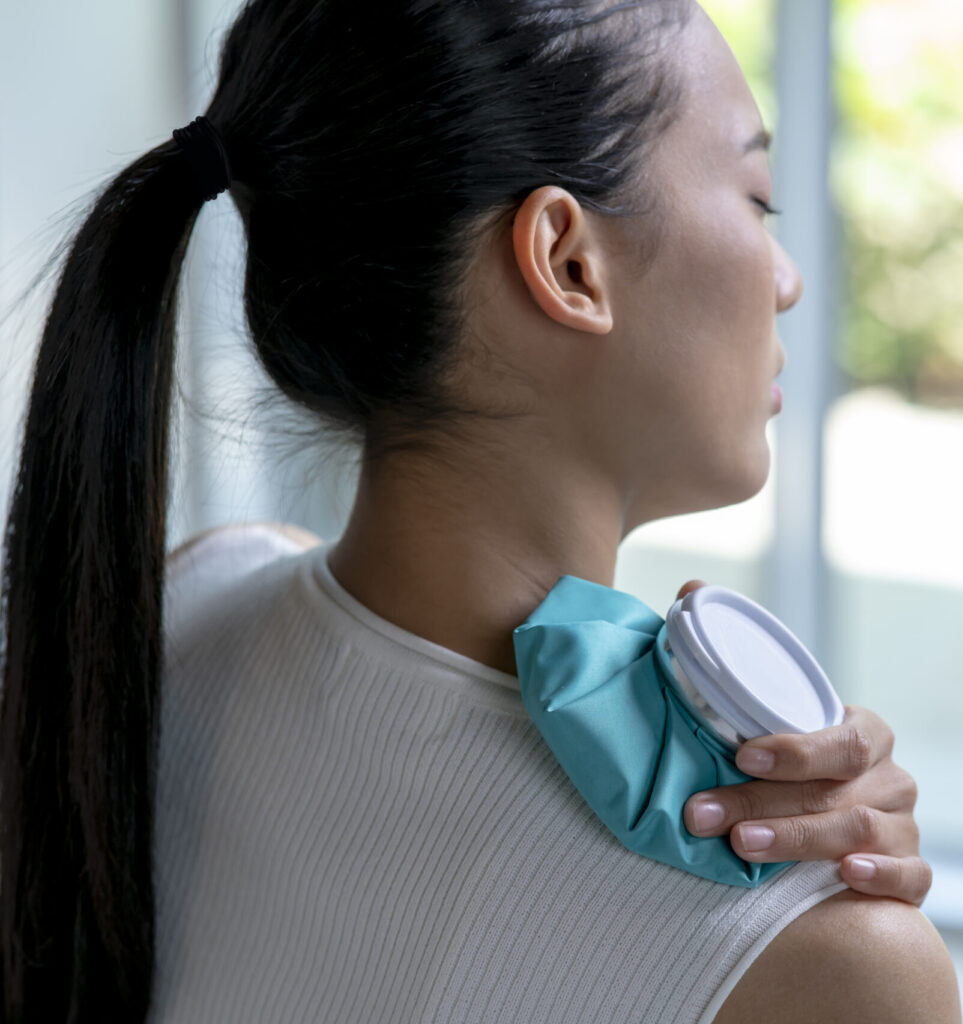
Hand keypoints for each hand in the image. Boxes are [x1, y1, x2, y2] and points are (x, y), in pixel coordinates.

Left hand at [674, 581, 929, 905]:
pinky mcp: (908, 871)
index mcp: (862, 732)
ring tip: (741, 845)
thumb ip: (726, 653)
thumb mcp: (762, 711)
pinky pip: (909, 877)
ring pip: (860, 833)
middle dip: (763, 803)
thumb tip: (692, 588)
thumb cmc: (783, 761)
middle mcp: (888, 777)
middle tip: (705, 814)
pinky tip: (845, 876)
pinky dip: (880, 877)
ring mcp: (901, 824)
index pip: (844, 740)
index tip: (741, 754)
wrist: (813, 815)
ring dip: (797, 840)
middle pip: (836, 791)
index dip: (795, 750)